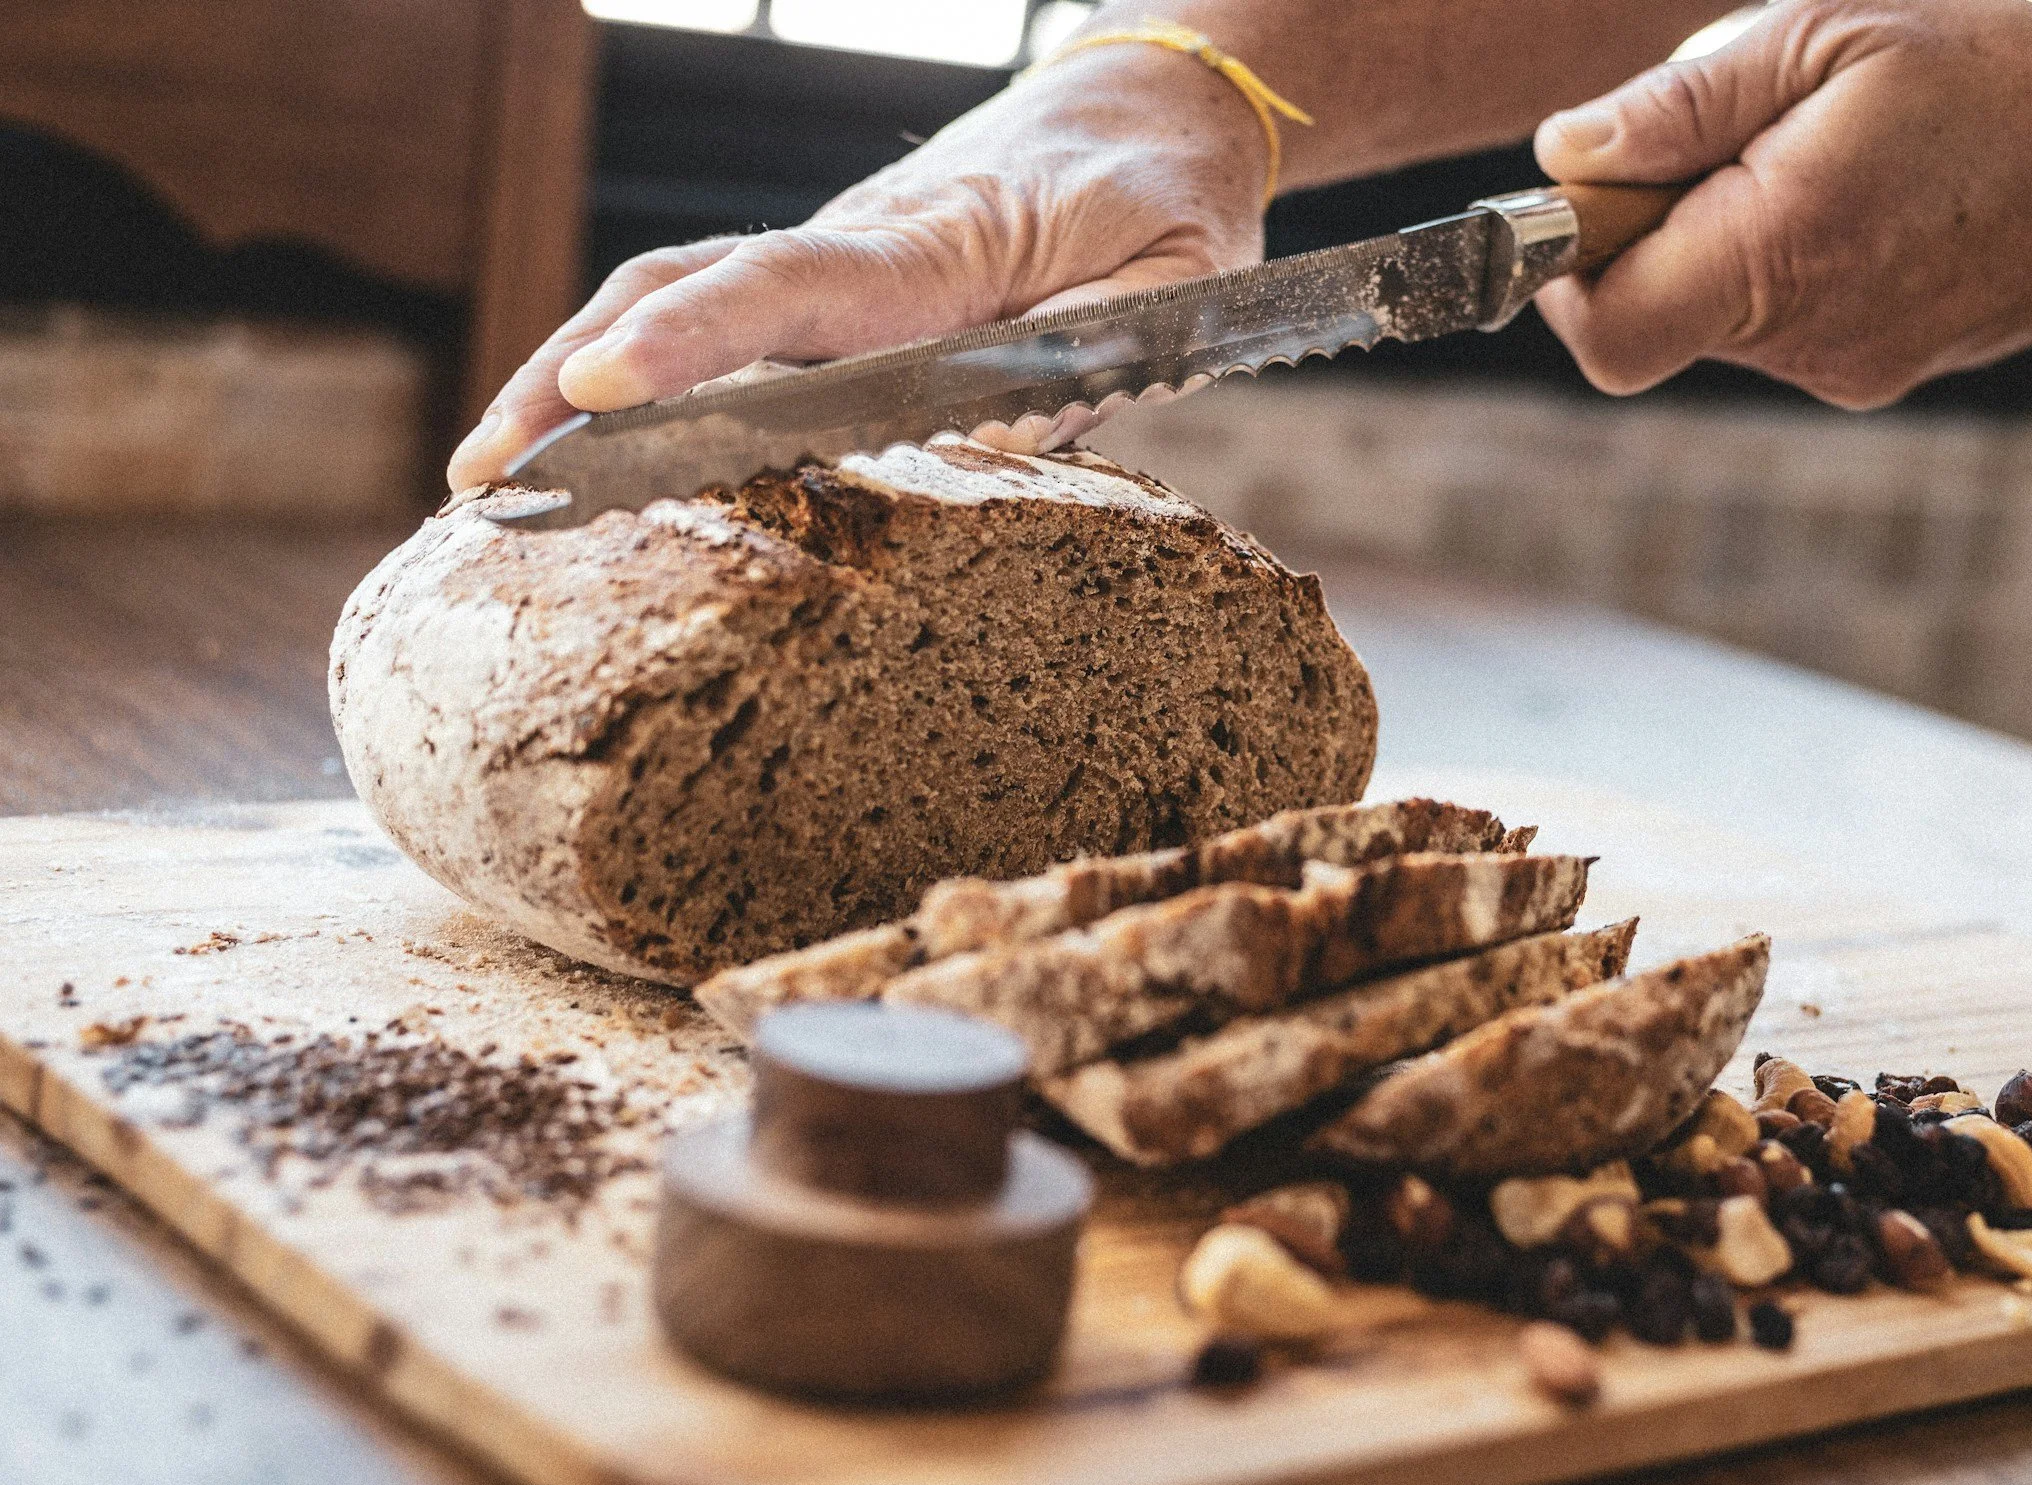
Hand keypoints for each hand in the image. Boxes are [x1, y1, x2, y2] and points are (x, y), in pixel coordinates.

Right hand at [447, 45, 1267, 489]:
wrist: (1154, 101)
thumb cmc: (1171, 190)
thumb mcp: (1187, 273)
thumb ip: (1112, 353)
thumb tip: (1003, 446)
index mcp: (941, 243)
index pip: (789, 287)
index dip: (691, 340)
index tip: (602, 391)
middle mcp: (864, 244)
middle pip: (686, 286)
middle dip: (572, 373)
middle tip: (484, 476)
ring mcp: (841, 258)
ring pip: (683, 296)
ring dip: (577, 373)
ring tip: (489, 475)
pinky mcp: (842, 284)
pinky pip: (722, 316)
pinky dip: (642, 368)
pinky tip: (586, 439)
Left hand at [1530, 0, 2031, 408]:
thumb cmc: (1992, 80)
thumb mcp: (1825, 40)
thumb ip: (1682, 104)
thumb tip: (1564, 152)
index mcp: (1779, 252)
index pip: (1607, 330)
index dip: (1565, 272)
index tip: (1584, 201)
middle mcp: (1802, 339)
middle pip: (1646, 318)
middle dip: (1646, 234)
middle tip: (1725, 141)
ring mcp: (1836, 370)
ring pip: (1707, 317)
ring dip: (1716, 240)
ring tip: (1809, 159)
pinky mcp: (1864, 375)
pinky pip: (1770, 325)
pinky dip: (1774, 264)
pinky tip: (1850, 200)